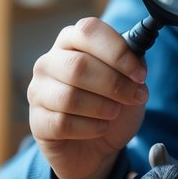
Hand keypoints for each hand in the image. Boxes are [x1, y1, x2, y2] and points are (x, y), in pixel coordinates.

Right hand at [28, 17, 148, 178]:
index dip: (117, 51)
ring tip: (115, 113)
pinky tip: (100, 128)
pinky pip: (63, 123)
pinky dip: (90, 128)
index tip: (140, 74)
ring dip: (102, 107)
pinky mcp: (37, 121)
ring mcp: (38, 91)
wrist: (98, 147)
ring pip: (70, 97)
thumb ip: (133, 66)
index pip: (88, 31)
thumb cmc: (112, 106)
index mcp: (73, 42)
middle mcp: (49, 62)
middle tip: (135, 97)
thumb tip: (136, 60)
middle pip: (79, 66)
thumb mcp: (130, 83)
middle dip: (114, 84)